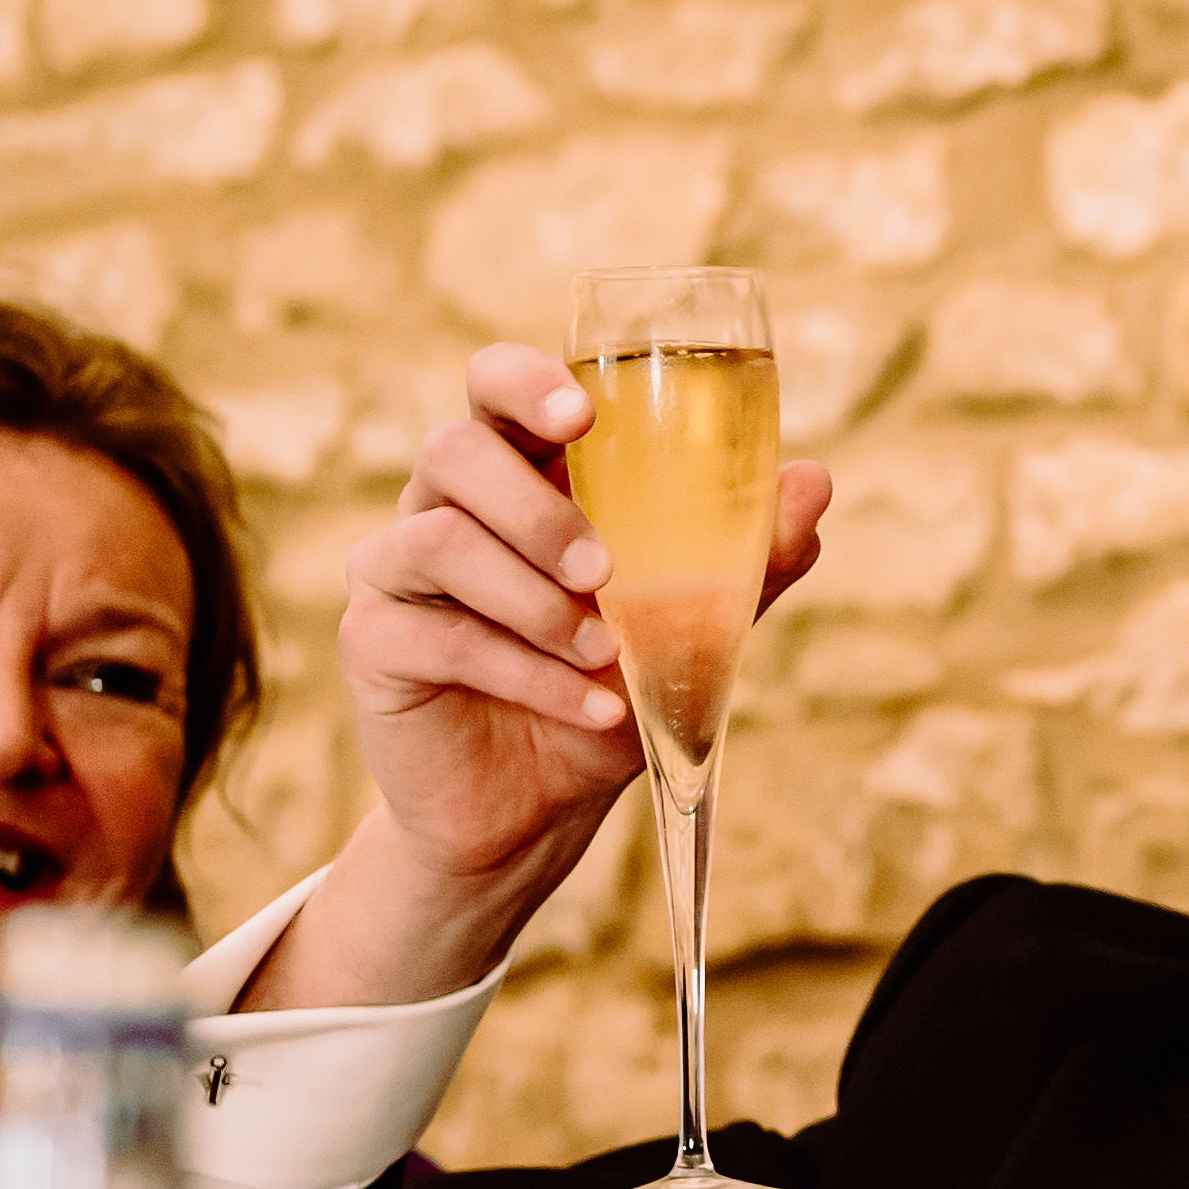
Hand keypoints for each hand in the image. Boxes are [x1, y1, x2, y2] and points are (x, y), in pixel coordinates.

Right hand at [240, 347, 829, 1011]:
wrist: (541, 807)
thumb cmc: (612, 687)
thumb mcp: (693, 626)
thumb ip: (746, 558)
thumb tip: (814, 482)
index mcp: (521, 476)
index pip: (496, 388)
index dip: (525, 382)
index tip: (581, 413)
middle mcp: (445, 508)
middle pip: (454, 453)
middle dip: (536, 509)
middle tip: (604, 570)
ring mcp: (397, 570)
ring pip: (436, 540)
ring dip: (534, 601)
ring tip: (604, 654)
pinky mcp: (374, 641)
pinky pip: (436, 635)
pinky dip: (527, 674)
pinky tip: (592, 709)